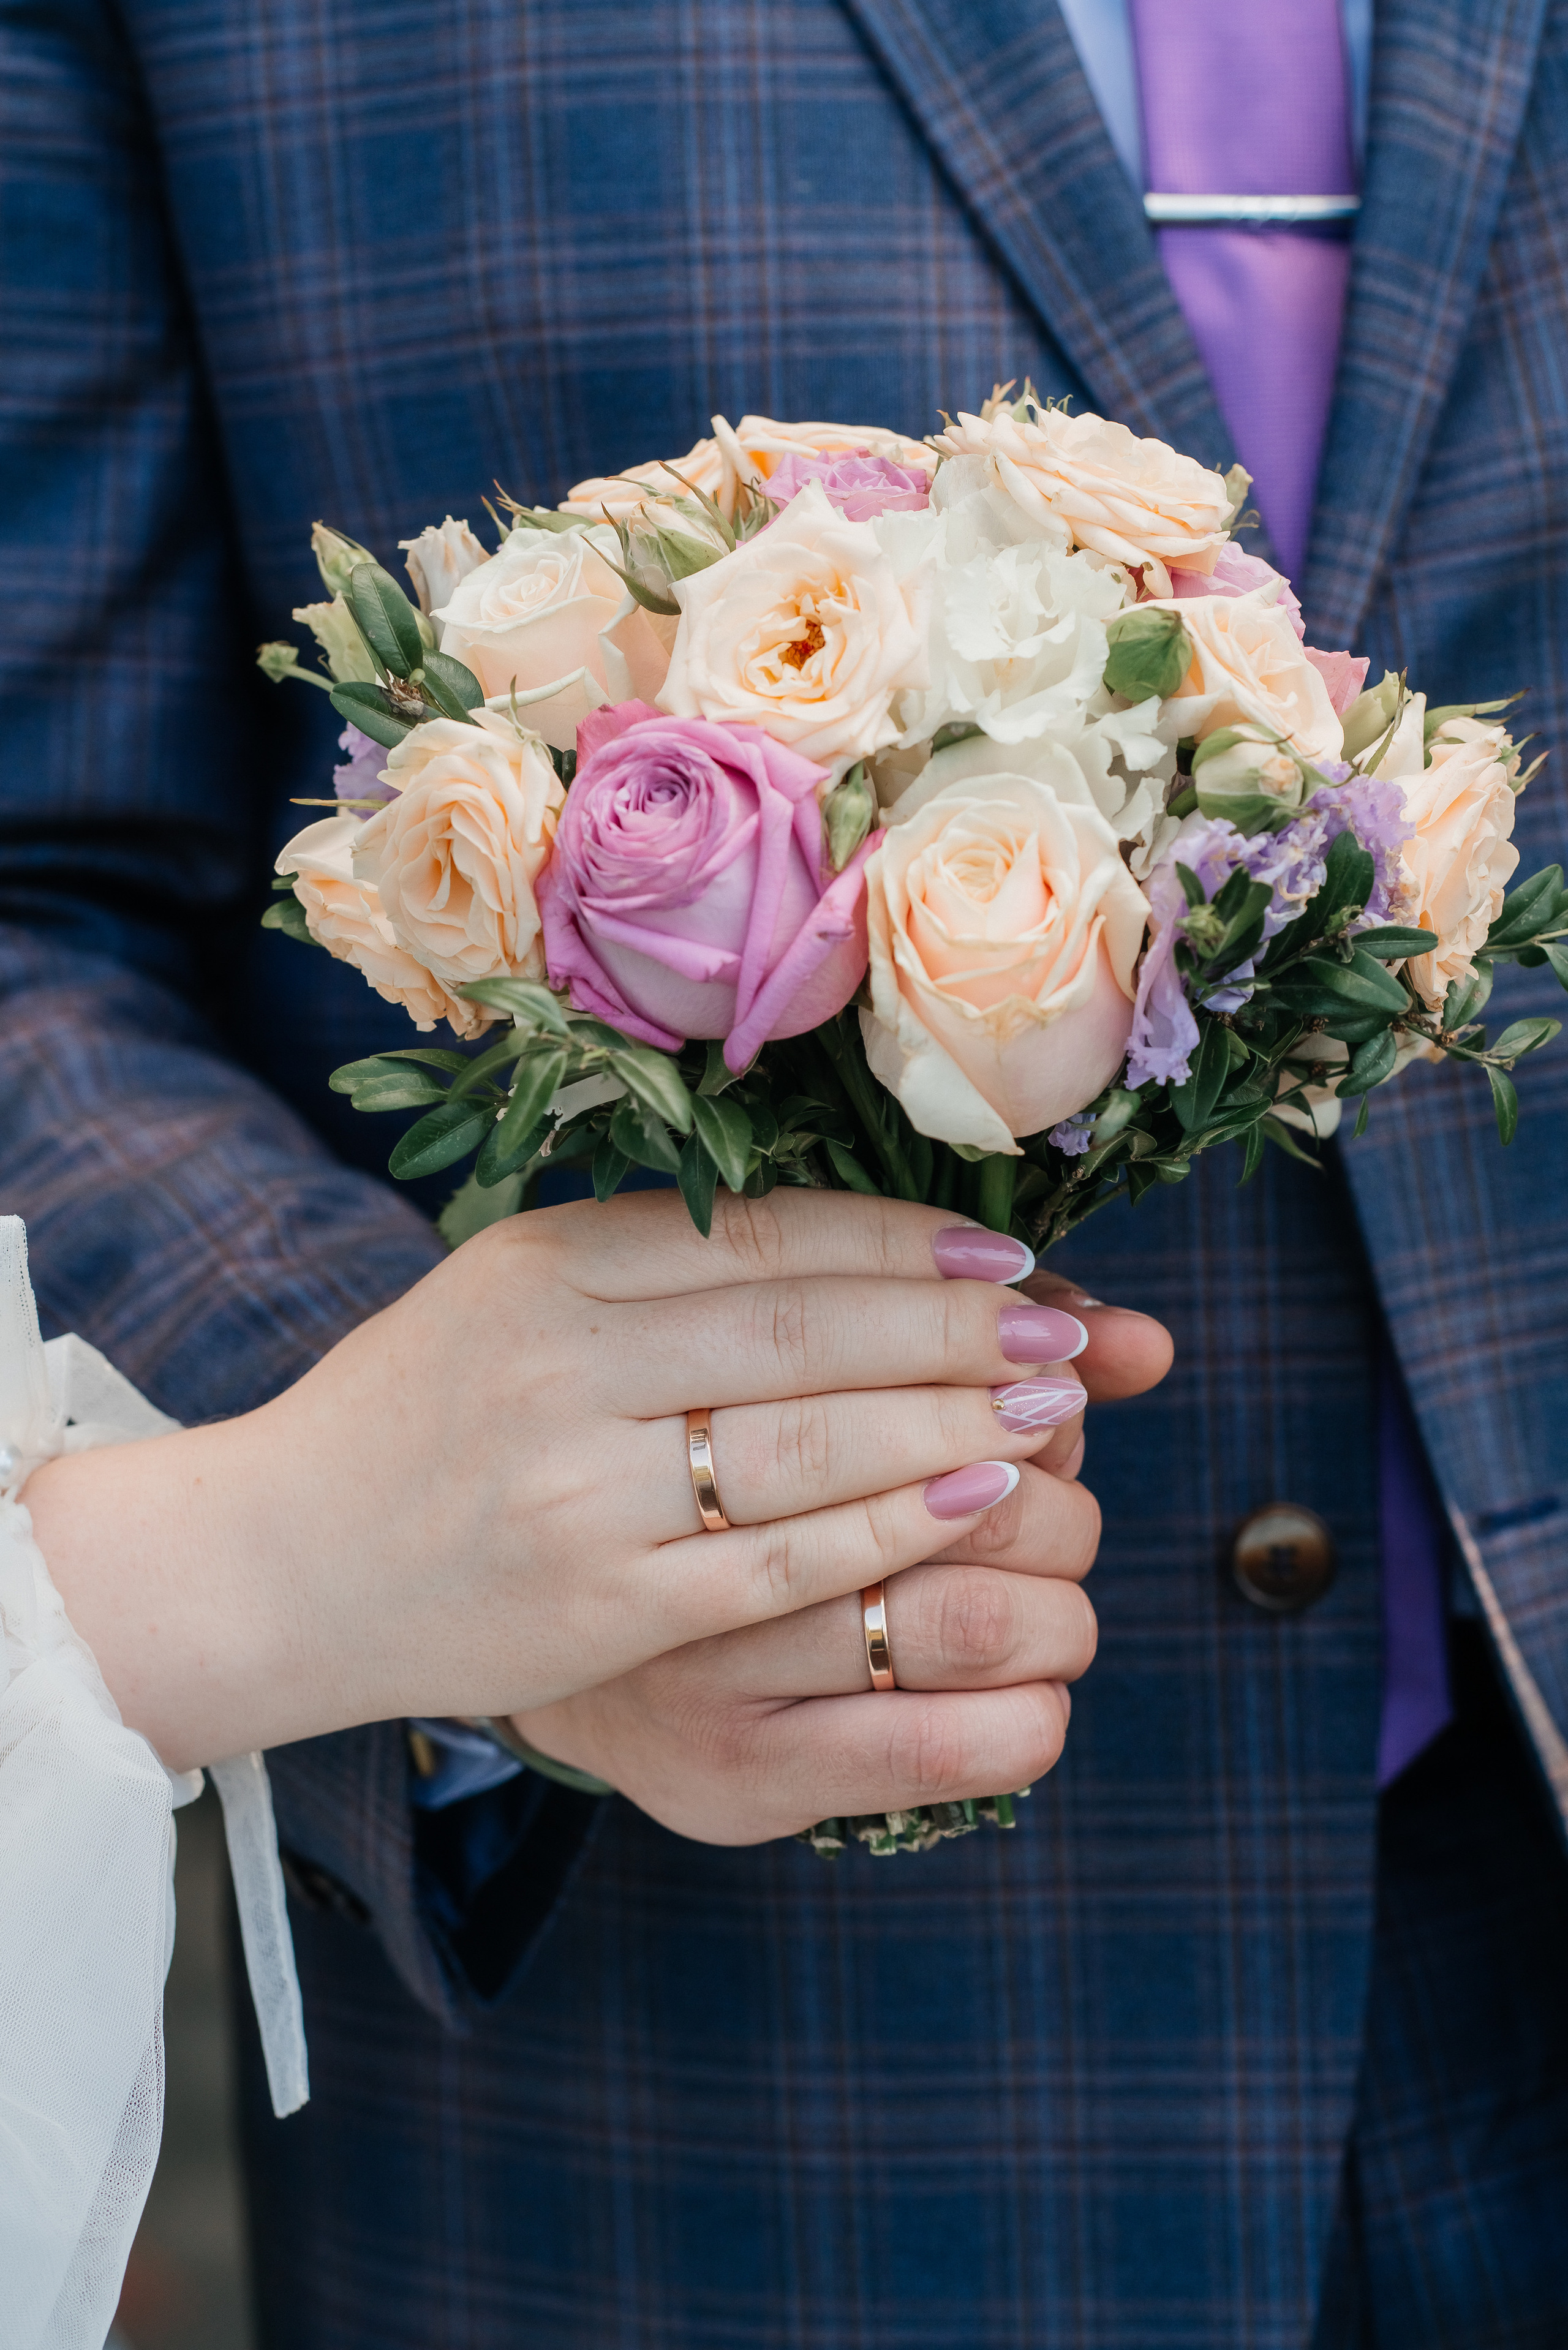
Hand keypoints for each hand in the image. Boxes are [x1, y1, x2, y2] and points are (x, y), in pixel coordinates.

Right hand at [24, 1190, 1162, 1770]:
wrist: (285, 1558)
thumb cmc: (424, 1408)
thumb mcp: (521, 1287)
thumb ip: (666, 1259)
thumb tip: (866, 1245)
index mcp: (549, 1265)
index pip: (770, 1239)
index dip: (909, 1243)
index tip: (1014, 1252)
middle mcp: (564, 1365)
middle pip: (811, 1331)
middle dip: (964, 1329)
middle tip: (1072, 1334)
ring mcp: (582, 1493)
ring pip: (811, 1444)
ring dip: (954, 1421)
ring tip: (1057, 1410)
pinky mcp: (601, 1609)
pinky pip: (777, 1561)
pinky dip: (887, 1527)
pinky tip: (972, 1499)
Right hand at [510, 1286, 1171, 1842]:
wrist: (455, 1588)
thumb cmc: (652, 1440)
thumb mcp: (722, 1336)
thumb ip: (915, 1319)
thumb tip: (1148, 1339)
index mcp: (614, 1358)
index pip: (824, 1300)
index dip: (968, 1309)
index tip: (1039, 1326)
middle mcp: (639, 1500)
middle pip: (918, 1451)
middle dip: (1031, 1437)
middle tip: (1046, 1428)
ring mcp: (689, 1654)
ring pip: (964, 1610)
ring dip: (1055, 1573)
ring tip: (1050, 1553)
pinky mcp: (728, 1765)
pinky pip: (938, 1744)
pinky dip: (1031, 1702)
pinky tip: (1031, 1670)